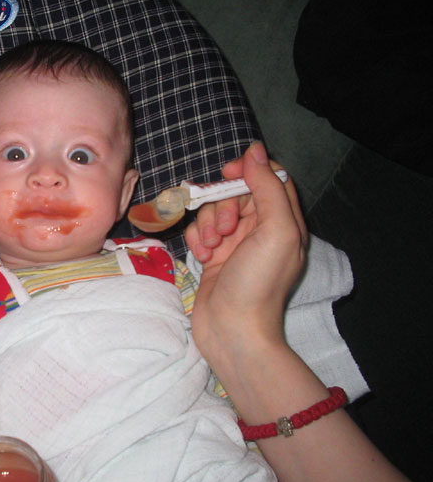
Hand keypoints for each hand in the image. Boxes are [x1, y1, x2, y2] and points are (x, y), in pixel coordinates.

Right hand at [185, 142, 307, 364]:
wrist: (232, 330)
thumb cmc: (258, 283)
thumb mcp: (276, 231)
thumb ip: (268, 188)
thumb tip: (255, 151)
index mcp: (285, 222)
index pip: (269, 178)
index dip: (249, 171)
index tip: (230, 175)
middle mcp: (262, 230)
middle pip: (237, 193)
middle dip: (224, 206)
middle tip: (225, 231)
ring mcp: (236, 245)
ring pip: (215, 211)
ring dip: (208, 225)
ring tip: (211, 249)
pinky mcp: (213, 258)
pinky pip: (199, 232)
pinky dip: (197, 240)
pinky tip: (201, 257)